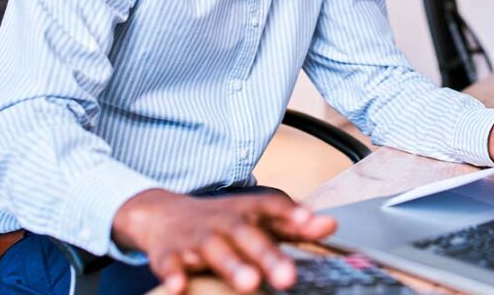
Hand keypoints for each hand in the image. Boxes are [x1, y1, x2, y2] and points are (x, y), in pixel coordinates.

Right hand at [112, 189, 336, 293]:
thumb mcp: (257, 219)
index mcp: (246, 210)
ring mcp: (195, 237)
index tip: (310, 221)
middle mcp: (223, 221)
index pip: (270, 205)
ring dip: (231, 264)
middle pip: (246, 234)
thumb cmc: (222, 221)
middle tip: (288, 277)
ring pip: (213, 249)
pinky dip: (173, 274)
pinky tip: (179, 287)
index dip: (290, 212)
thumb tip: (331, 225)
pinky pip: (170, 263)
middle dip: (267, 254)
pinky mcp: (169, 252)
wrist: (162, 214)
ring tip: (249, 283)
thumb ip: (292, 226)